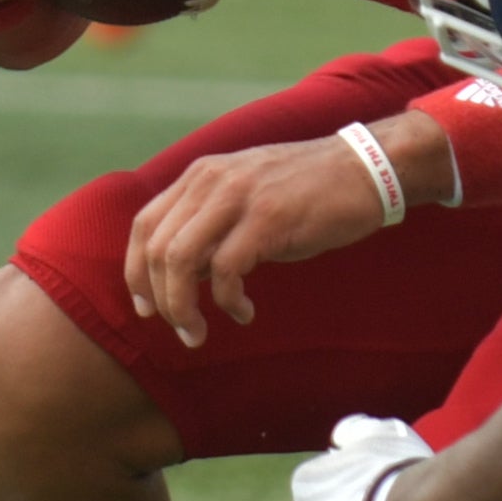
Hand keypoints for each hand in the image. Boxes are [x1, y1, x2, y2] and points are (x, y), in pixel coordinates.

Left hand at [124, 132, 409, 346]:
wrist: (365, 168)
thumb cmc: (310, 192)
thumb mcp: (249, 199)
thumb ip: (213, 227)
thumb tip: (185, 275)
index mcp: (201, 175)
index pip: (144, 225)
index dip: (136, 272)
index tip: (147, 308)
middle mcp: (211, 181)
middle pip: (156, 248)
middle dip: (161, 300)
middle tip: (182, 329)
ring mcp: (238, 196)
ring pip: (179, 260)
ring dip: (182, 306)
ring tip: (199, 331)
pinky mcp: (267, 218)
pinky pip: (225, 270)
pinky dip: (227, 301)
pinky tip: (244, 313)